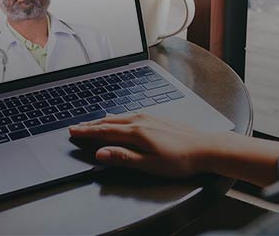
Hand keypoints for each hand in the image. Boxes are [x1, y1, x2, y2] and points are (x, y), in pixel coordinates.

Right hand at [69, 113, 217, 177]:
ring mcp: (148, 117)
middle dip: (90, 124)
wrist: (205, 147)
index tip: (73, 131)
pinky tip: (117, 119)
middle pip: (109, 122)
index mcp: (136, 133)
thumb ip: (123, 157)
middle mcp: (140, 121)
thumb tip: (101, 153)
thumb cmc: (180, 159)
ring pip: (118, 117)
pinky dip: (116, 118)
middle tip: (76, 126)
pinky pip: (128, 115)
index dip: (87, 132)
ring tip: (92, 123)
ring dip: (102, 120)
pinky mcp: (155, 117)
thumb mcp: (150, 164)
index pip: (104, 131)